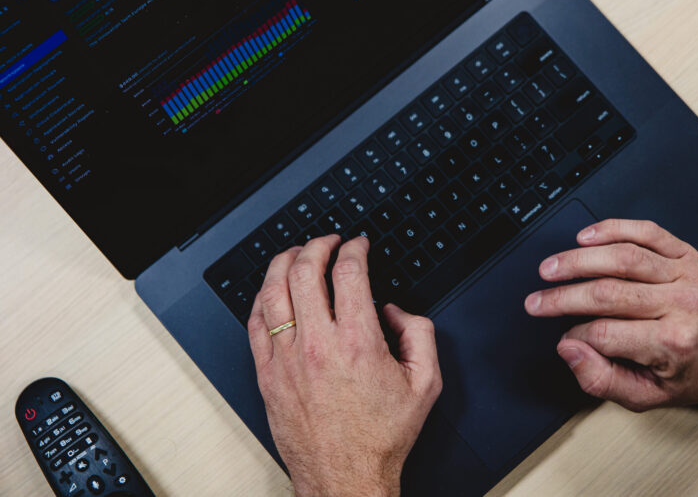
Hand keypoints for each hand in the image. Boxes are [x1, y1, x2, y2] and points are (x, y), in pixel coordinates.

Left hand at [248, 236, 441, 496]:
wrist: (345, 476)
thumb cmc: (381, 436)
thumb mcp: (426, 383)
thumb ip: (419, 333)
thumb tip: (395, 310)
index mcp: (358, 342)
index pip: (348, 272)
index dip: (354, 249)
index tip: (358, 245)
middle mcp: (318, 345)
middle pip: (305, 271)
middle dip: (317, 245)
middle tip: (328, 241)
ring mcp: (286, 359)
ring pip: (273, 290)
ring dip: (284, 262)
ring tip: (295, 253)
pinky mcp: (267, 375)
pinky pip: (255, 323)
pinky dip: (262, 297)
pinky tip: (272, 290)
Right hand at [524, 219, 697, 410]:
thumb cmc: (691, 371)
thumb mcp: (648, 395)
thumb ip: (601, 380)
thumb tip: (568, 350)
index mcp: (673, 343)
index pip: (605, 334)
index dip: (575, 337)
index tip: (565, 339)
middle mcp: (682, 305)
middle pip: (607, 293)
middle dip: (562, 297)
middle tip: (536, 301)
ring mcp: (685, 274)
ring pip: (621, 258)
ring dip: (578, 260)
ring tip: (550, 268)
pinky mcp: (685, 253)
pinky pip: (646, 232)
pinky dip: (611, 229)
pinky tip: (585, 237)